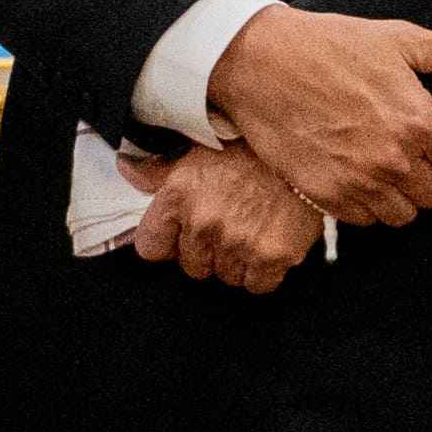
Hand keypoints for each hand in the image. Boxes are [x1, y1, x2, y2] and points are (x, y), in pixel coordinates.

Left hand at [129, 141, 324, 293]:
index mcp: (178, 197)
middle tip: (228, 226)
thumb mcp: (195, 150)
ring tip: (251, 230)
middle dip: (207, 252)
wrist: (305, 147)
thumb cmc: (249, 146)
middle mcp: (203, 223)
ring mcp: (237, 243)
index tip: (182, 235)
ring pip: (225, 277)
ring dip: (236, 261)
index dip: (168, 243)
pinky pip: (257, 285)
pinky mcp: (271, 257)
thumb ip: (158, 169)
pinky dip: (264, 272)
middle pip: (192, 267)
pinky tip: (269, 244)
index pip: (151, 247)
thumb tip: (127, 168)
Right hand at [201, 7, 431, 223]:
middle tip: (405, 150)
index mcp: (419, 121)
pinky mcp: (326, 196)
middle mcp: (394, 159)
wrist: (259, 62)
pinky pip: (364, 221)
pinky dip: (364, 204)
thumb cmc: (327, 46)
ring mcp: (359, 182)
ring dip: (397, 195)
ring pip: (402, 214)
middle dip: (427, 175)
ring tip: (379, 165)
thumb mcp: (400, 40)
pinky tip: (353, 174)